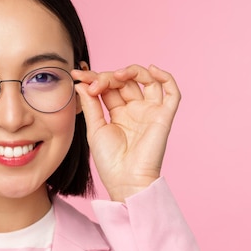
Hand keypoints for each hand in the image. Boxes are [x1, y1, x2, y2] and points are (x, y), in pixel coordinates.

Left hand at [71, 64, 180, 200]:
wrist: (125, 180)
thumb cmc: (110, 161)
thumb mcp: (95, 128)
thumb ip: (90, 105)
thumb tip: (80, 83)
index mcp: (118, 112)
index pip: (108, 87)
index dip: (94, 78)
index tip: (77, 75)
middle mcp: (135, 109)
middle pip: (125, 81)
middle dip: (107, 77)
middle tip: (93, 83)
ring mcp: (150, 111)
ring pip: (148, 80)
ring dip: (133, 72)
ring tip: (117, 75)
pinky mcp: (164, 116)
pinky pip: (172, 93)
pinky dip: (166, 77)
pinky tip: (152, 70)